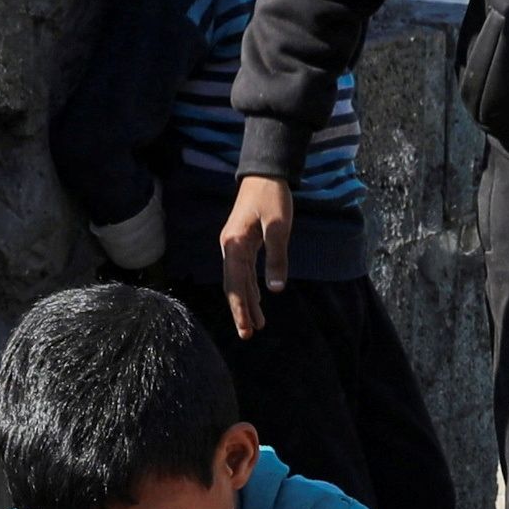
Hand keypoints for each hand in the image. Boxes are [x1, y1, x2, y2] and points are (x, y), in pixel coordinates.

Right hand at [216, 175, 295, 337]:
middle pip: (233, 286)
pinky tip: (258, 299)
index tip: (246, 328)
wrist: (264, 173)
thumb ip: (276, 257)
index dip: (240, 308)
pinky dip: (249, 287)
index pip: (236, 284)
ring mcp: (234, 245)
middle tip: (248, 335)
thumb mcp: (278, 227)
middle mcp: (230, 247)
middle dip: (241, 311)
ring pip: (238, 280)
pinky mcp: (242, 242)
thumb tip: (275, 289)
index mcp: (235, 245)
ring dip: (247, 301)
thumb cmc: (272, 197)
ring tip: (256, 325)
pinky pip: (243, 270)